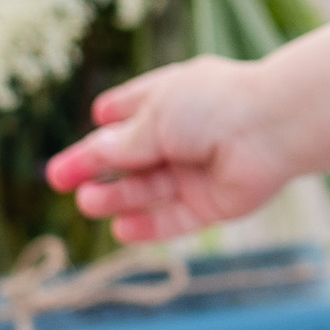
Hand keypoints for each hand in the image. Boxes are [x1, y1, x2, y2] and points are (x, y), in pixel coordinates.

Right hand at [43, 10, 329, 243]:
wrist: (272, 129)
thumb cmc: (213, 108)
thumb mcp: (154, 119)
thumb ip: (120, 143)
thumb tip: (89, 152)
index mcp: (174, 99)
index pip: (134, 109)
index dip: (111, 119)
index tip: (96, 120)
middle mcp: (185, 135)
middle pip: (131, 156)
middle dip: (95, 166)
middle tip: (58, 179)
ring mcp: (198, 170)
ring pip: (148, 190)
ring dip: (116, 197)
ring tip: (88, 202)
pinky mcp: (213, 203)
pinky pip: (174, 219)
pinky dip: (148, 226)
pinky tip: (121, 229)